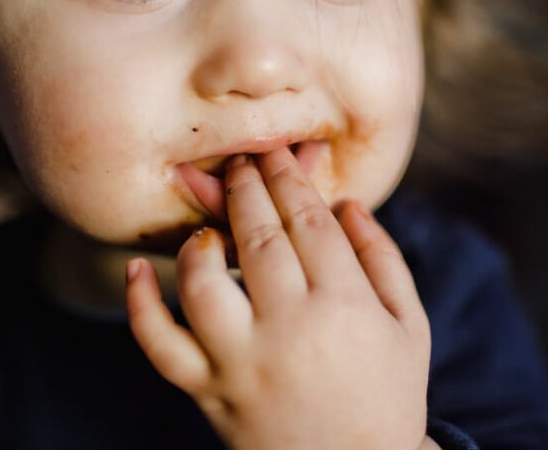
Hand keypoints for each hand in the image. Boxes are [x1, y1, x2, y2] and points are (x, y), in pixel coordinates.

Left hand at [126, 147, 432, 449]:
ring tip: (210, 227)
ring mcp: (243, 363)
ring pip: (203, 284)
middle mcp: (291, 329)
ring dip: (200, 242)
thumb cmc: (390, 394)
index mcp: (346, 306)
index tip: (275, 154)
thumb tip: (348, 202)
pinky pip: (161, 346)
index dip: (288, 178)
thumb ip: (383, 259)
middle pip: (258, 237)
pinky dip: (140, 306)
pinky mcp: (209, 393)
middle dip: (246, 188)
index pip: (308, 220)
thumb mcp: (411, 326)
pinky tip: (136, 271)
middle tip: (239, 163)